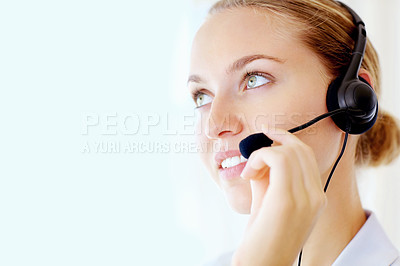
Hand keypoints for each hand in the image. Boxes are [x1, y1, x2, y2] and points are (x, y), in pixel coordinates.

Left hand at [232, 127, 326, 265]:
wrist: (263, 264)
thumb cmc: (263, 238)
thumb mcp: (268, 204)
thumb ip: (268, 180)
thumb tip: (259, 159)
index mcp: (316, 198)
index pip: (307, 156)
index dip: (287, 140)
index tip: (268, 134)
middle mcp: (316, 195)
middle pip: (301, 149)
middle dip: (275, 140)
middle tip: (254, 147)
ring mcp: (306, 197)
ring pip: (289, 151)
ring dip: (263, 153)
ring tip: (250, 170)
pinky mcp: (287, 199)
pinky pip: (277, 159)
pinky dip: (259, 158)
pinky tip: (248, 174)